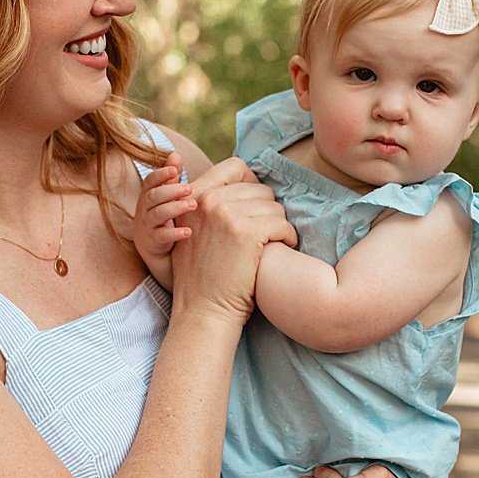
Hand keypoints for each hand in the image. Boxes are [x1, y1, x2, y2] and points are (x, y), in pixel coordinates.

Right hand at [133, 154, 194, 277]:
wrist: (153, 247)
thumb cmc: (162, 215)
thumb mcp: (165, 196)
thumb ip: (171, 177)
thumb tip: (176, 153)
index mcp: (148, 195)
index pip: (150, 182)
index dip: (161, 174)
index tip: (175, 170)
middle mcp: (144, 209)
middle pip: (153, 196)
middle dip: (171, 191)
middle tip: (190, 188)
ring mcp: (147, 225)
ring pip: (157, 214)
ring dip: (175, 208)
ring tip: (192, 205)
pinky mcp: (153, 242)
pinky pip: (162, 236)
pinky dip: (175, 233)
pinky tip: (189, 231)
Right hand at [170, 157, 293, 324]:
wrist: (202, 311)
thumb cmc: (203, 276)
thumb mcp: (191, 231)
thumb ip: (209, 205)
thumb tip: (245, 182)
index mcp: (194, 196)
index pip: (235, 166)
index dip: (251, 185)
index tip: (254, 209)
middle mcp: (208, 200)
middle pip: (260, 189)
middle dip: (267, 213)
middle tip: (263, 237)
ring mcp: (227, 215)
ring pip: (275, 207)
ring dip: (278, 227)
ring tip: (269, 247)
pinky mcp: (248, 233)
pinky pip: (283, 224)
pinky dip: (287, 239)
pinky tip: (278, 252)